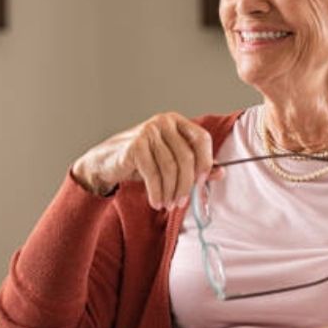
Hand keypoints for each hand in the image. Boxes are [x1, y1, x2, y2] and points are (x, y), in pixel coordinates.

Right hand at [71, 112, 215, 209]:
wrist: (106, 162)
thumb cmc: (141, 161)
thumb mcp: (170, 161)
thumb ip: (195, 165)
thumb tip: (220, 173)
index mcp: (176, 122)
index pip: (202, 138)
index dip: (206, 161)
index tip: (202, 182)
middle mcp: (164, 122)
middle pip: (186, 156)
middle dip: (186, 184)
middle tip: (181, 202)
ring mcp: (148, 132)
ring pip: (170, 168)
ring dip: (171, 191)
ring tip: (168, 204)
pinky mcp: (135, 146)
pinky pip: (153, 174)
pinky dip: (157, 192)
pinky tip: (156, 201)